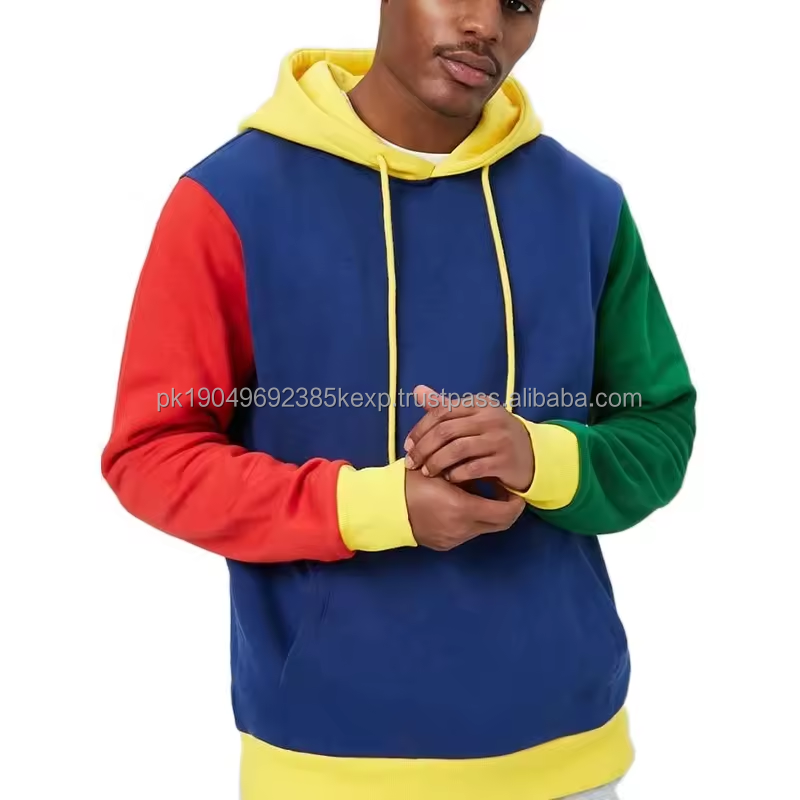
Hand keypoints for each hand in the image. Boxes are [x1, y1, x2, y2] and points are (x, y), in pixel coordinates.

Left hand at [404, 385, 533, 491]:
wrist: (532, 456)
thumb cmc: (494, 436)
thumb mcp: (473, 418)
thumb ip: (445, 407)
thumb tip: (418, 390)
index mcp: (480, 404)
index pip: (442, 412)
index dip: (421, 429)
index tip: (408, 445)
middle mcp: (491, 418)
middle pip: (446, 431)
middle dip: (424, 448)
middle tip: (412, 463)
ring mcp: (500, 439)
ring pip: (457, 449)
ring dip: (437, 462)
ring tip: (427, 472)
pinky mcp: (506, 461)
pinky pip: (474, 468)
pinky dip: (456, 474)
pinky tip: (449, 478)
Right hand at [405, 468, 525, 550]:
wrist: (382, 507)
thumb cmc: (410, 482)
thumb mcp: (440, 468)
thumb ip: (466, 467)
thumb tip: (488, 462)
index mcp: (462, 509)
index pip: (505, 513)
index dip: (515, 502)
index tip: (512, 487)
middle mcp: (462, 529)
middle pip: (499, 524)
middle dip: (506, 508)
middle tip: (502, 490)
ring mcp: (453, 539)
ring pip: (483, 528)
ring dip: (487, 512)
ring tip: (479, 492)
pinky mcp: (444, 544)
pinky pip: (467, 532)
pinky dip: (472, 519)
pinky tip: (462, 503)